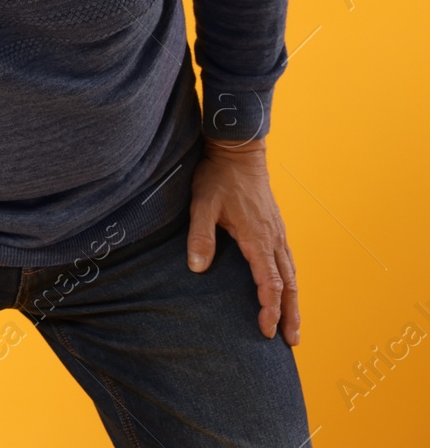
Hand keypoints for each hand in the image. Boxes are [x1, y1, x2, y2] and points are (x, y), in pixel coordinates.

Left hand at [187, 137, 299, 345]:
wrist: (238, 151)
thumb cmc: (218, 177)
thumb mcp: (202, 204)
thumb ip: (200, 235)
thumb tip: (197, 268)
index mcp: (258, 238)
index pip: (269, 283)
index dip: (269, 309)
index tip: (267, 331)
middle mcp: (273, 239)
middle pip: (288, 285)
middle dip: (291, 315)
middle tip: (292, 342)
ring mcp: (277, 233)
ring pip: (292, 274)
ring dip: (294, 302)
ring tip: (295, 326)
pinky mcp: (275, 227)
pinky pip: (288, 261)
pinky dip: (291, 282)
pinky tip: (287, 291)